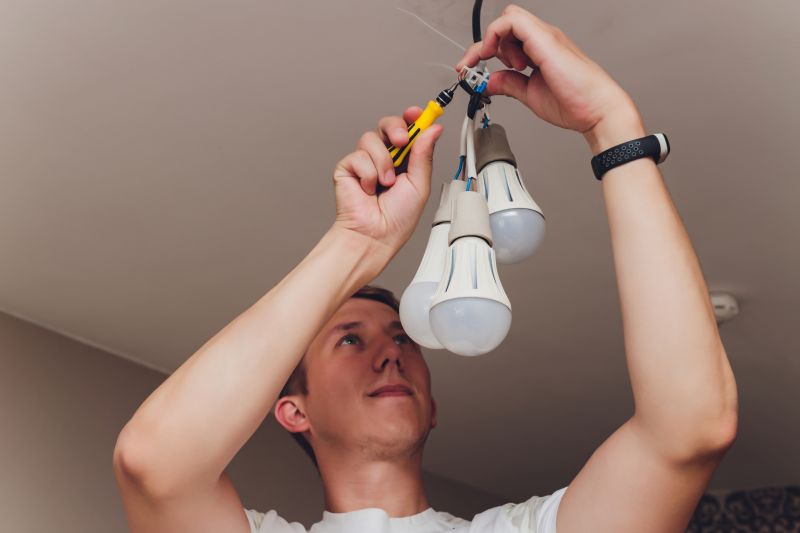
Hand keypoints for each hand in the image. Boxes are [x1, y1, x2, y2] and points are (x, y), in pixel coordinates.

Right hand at [332, 107, 442, 254]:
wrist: (375, 235)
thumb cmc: (398, 218)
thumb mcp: (420, 183)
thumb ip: (424, 154)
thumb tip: (434, 129)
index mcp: (406, 160)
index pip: (408, 130)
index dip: (412, 118)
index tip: (418, 113)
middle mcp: (385, 157)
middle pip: (388, 125)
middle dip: (396, 127)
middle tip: (402, 141)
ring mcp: (365, 161)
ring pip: (371, 138)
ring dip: (383, 162)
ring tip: (386, 184)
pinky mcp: (347, 167)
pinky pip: (358, 156)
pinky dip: (368, 174)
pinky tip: (369, 189)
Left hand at [456, 4, 643, 152]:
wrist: (597, 110)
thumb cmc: (574, 103)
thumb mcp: (529, 94)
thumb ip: (509, 84)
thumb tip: (489, 82)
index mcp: (539, 51)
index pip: (504, 39)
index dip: (482, 52)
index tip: (470, 70)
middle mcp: (542, 39)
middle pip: (503, 25)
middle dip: (482, 45)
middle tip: (472, 67)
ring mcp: (544, 37)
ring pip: (507, 17)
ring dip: (491, 40)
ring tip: (498, 66)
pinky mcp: (544, 39)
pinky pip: (512, 21)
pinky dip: (497, 35)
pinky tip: (497, 56)